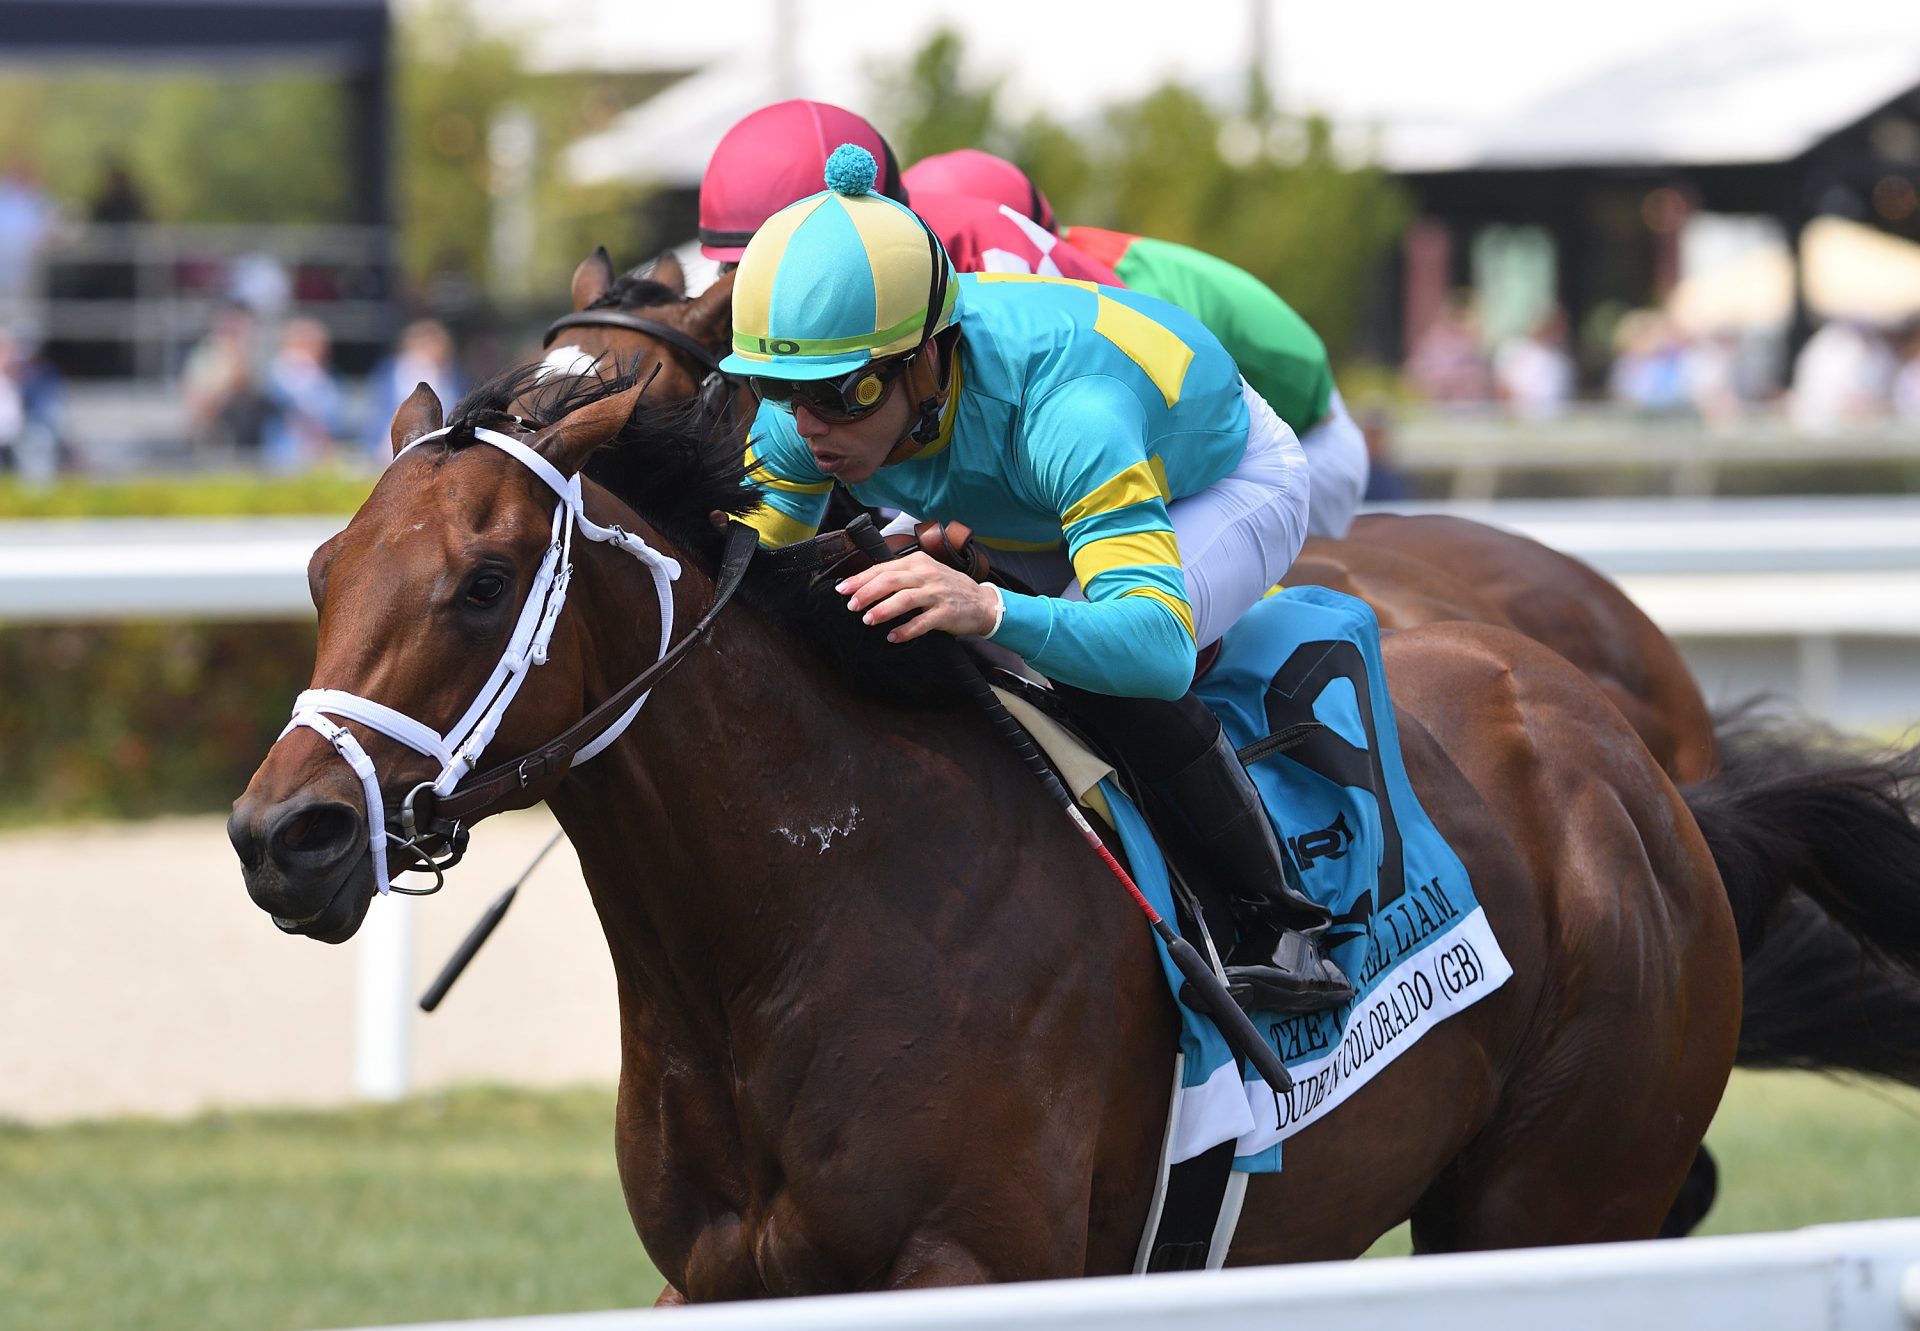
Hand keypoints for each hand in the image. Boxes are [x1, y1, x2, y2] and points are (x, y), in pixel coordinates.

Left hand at [836, 551, 1000, 641]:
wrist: (982, 602)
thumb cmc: (948, 588)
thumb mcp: (925, 573)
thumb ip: (901, 576)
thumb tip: (866, 585)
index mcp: (917, 562)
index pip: (883, 568)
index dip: (861, 579)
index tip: (843, 589)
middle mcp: (926, 575)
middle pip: (890, 581)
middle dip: (867, 593)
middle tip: (852, 606)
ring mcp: (937, 593)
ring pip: (905, 599)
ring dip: (883, 610)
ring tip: (868, 620)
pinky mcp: (946, 613)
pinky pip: (923, 622)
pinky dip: (906, 630)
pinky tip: (894, 637)